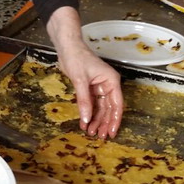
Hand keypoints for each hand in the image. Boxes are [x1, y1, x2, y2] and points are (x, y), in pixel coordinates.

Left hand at [47, 8, 123, 138]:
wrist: (66, 47)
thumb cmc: (76, 58)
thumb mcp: (80, 79)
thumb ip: (84, 100)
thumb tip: (87, 119)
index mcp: (111, 81)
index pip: (117, 104)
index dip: (115, 119)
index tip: (112, 132)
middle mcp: (108, 85)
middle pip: (109, 108)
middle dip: (105, 123)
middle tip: (100, 136)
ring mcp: (99, 87)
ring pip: (101, 108)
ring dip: (96, 120)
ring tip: (91, 133)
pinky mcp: (90, 88)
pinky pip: (92, 104)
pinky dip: (89, 113)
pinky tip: (85, 123)